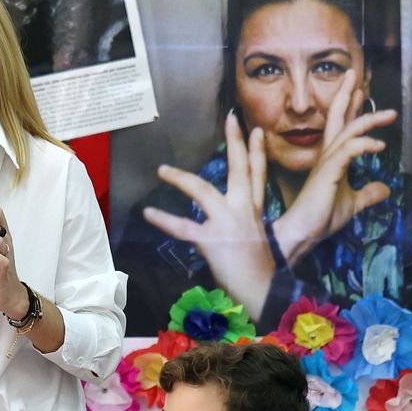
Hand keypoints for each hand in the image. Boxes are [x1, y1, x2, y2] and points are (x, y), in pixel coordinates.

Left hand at [142, 112, 276, 319]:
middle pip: (241, 169)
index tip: (256, 130)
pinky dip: (164, 220)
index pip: (258, 175)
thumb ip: (245, 227)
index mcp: (255, 212)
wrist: (262, 292)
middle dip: (236, 142)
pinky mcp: (212, 240)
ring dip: (181, 178)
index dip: (258, 150)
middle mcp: (244, 212)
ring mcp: (228, 224)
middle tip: (231, 118)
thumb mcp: (260, 243)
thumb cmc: (260, 274)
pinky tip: (149, 213)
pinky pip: (183, 227)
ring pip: (203, 191)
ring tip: (162, 169)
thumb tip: (232, 225)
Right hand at [272, 69, 396, 265]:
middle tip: (356, 76)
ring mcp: (327, 162)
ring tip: (390, 114)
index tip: (359, 91)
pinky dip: (364, 145)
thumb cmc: (321, 217)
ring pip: (347, 131)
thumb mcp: (353, 203)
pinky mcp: (328, 172)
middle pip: (338, 118)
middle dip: (347, 96)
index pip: (341, 127)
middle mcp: (327, 155)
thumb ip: (368, 193)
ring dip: (368, 120)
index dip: (349, 108)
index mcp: (331, 159)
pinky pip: (348, 151)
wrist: (303, 233)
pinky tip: (379, 146)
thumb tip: (386, 189)